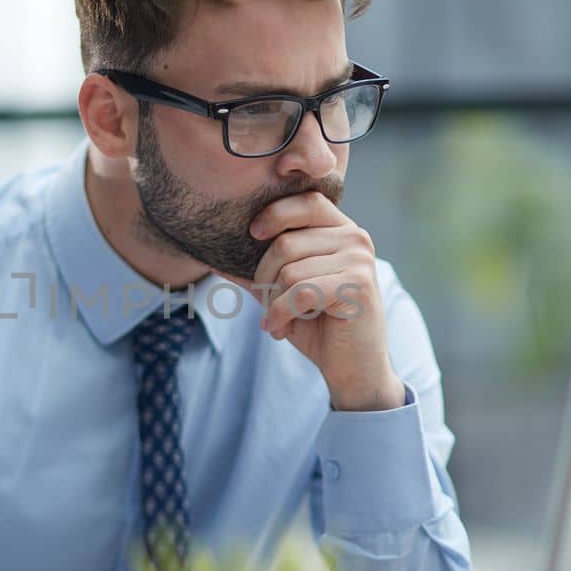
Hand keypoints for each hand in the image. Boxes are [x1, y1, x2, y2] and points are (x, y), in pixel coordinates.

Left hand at [216, 191, 405, 411]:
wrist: (353, 368)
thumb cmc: (318, 326)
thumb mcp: (283, 292)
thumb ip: (257, 270)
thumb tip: (211, 256)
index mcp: (342, 231)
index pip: (306, 202)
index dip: (275, 214)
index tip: (252, 234)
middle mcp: (355, 239)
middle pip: (287, 242)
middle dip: (264, 277)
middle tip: (265, 303)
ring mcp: (359, 261)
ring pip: (290, 270)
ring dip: (273, 301)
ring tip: (277, 320)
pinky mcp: (357, 285)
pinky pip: (301, 292)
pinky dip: (282, 313)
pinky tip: (279, 328)